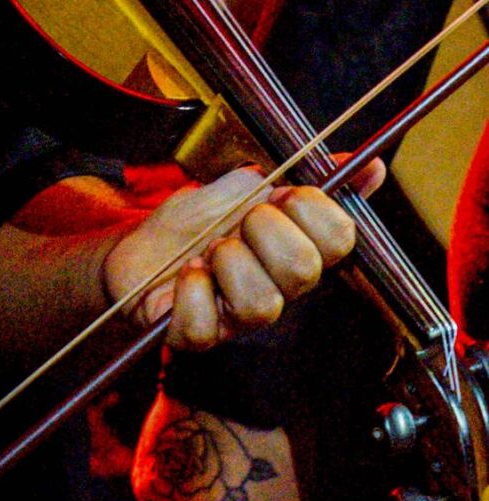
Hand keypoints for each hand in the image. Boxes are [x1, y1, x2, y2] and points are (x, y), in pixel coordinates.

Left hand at [101, 163, 369, 351]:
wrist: (133, 249)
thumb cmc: (191, 223)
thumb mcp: (240, 185)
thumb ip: (298, 174)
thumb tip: (367, 164)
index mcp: (296, 248)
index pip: (339, 236)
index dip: (308, 209)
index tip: (277, 197)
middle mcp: (278, 288)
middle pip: (304, 269)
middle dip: (262, 231)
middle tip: (235, 225)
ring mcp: (240, 318)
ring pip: (261, 304)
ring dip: (225, 263)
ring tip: (206, 253)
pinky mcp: (200, 336)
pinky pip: (206, 324)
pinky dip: (190, 291)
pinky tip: (186, 277)